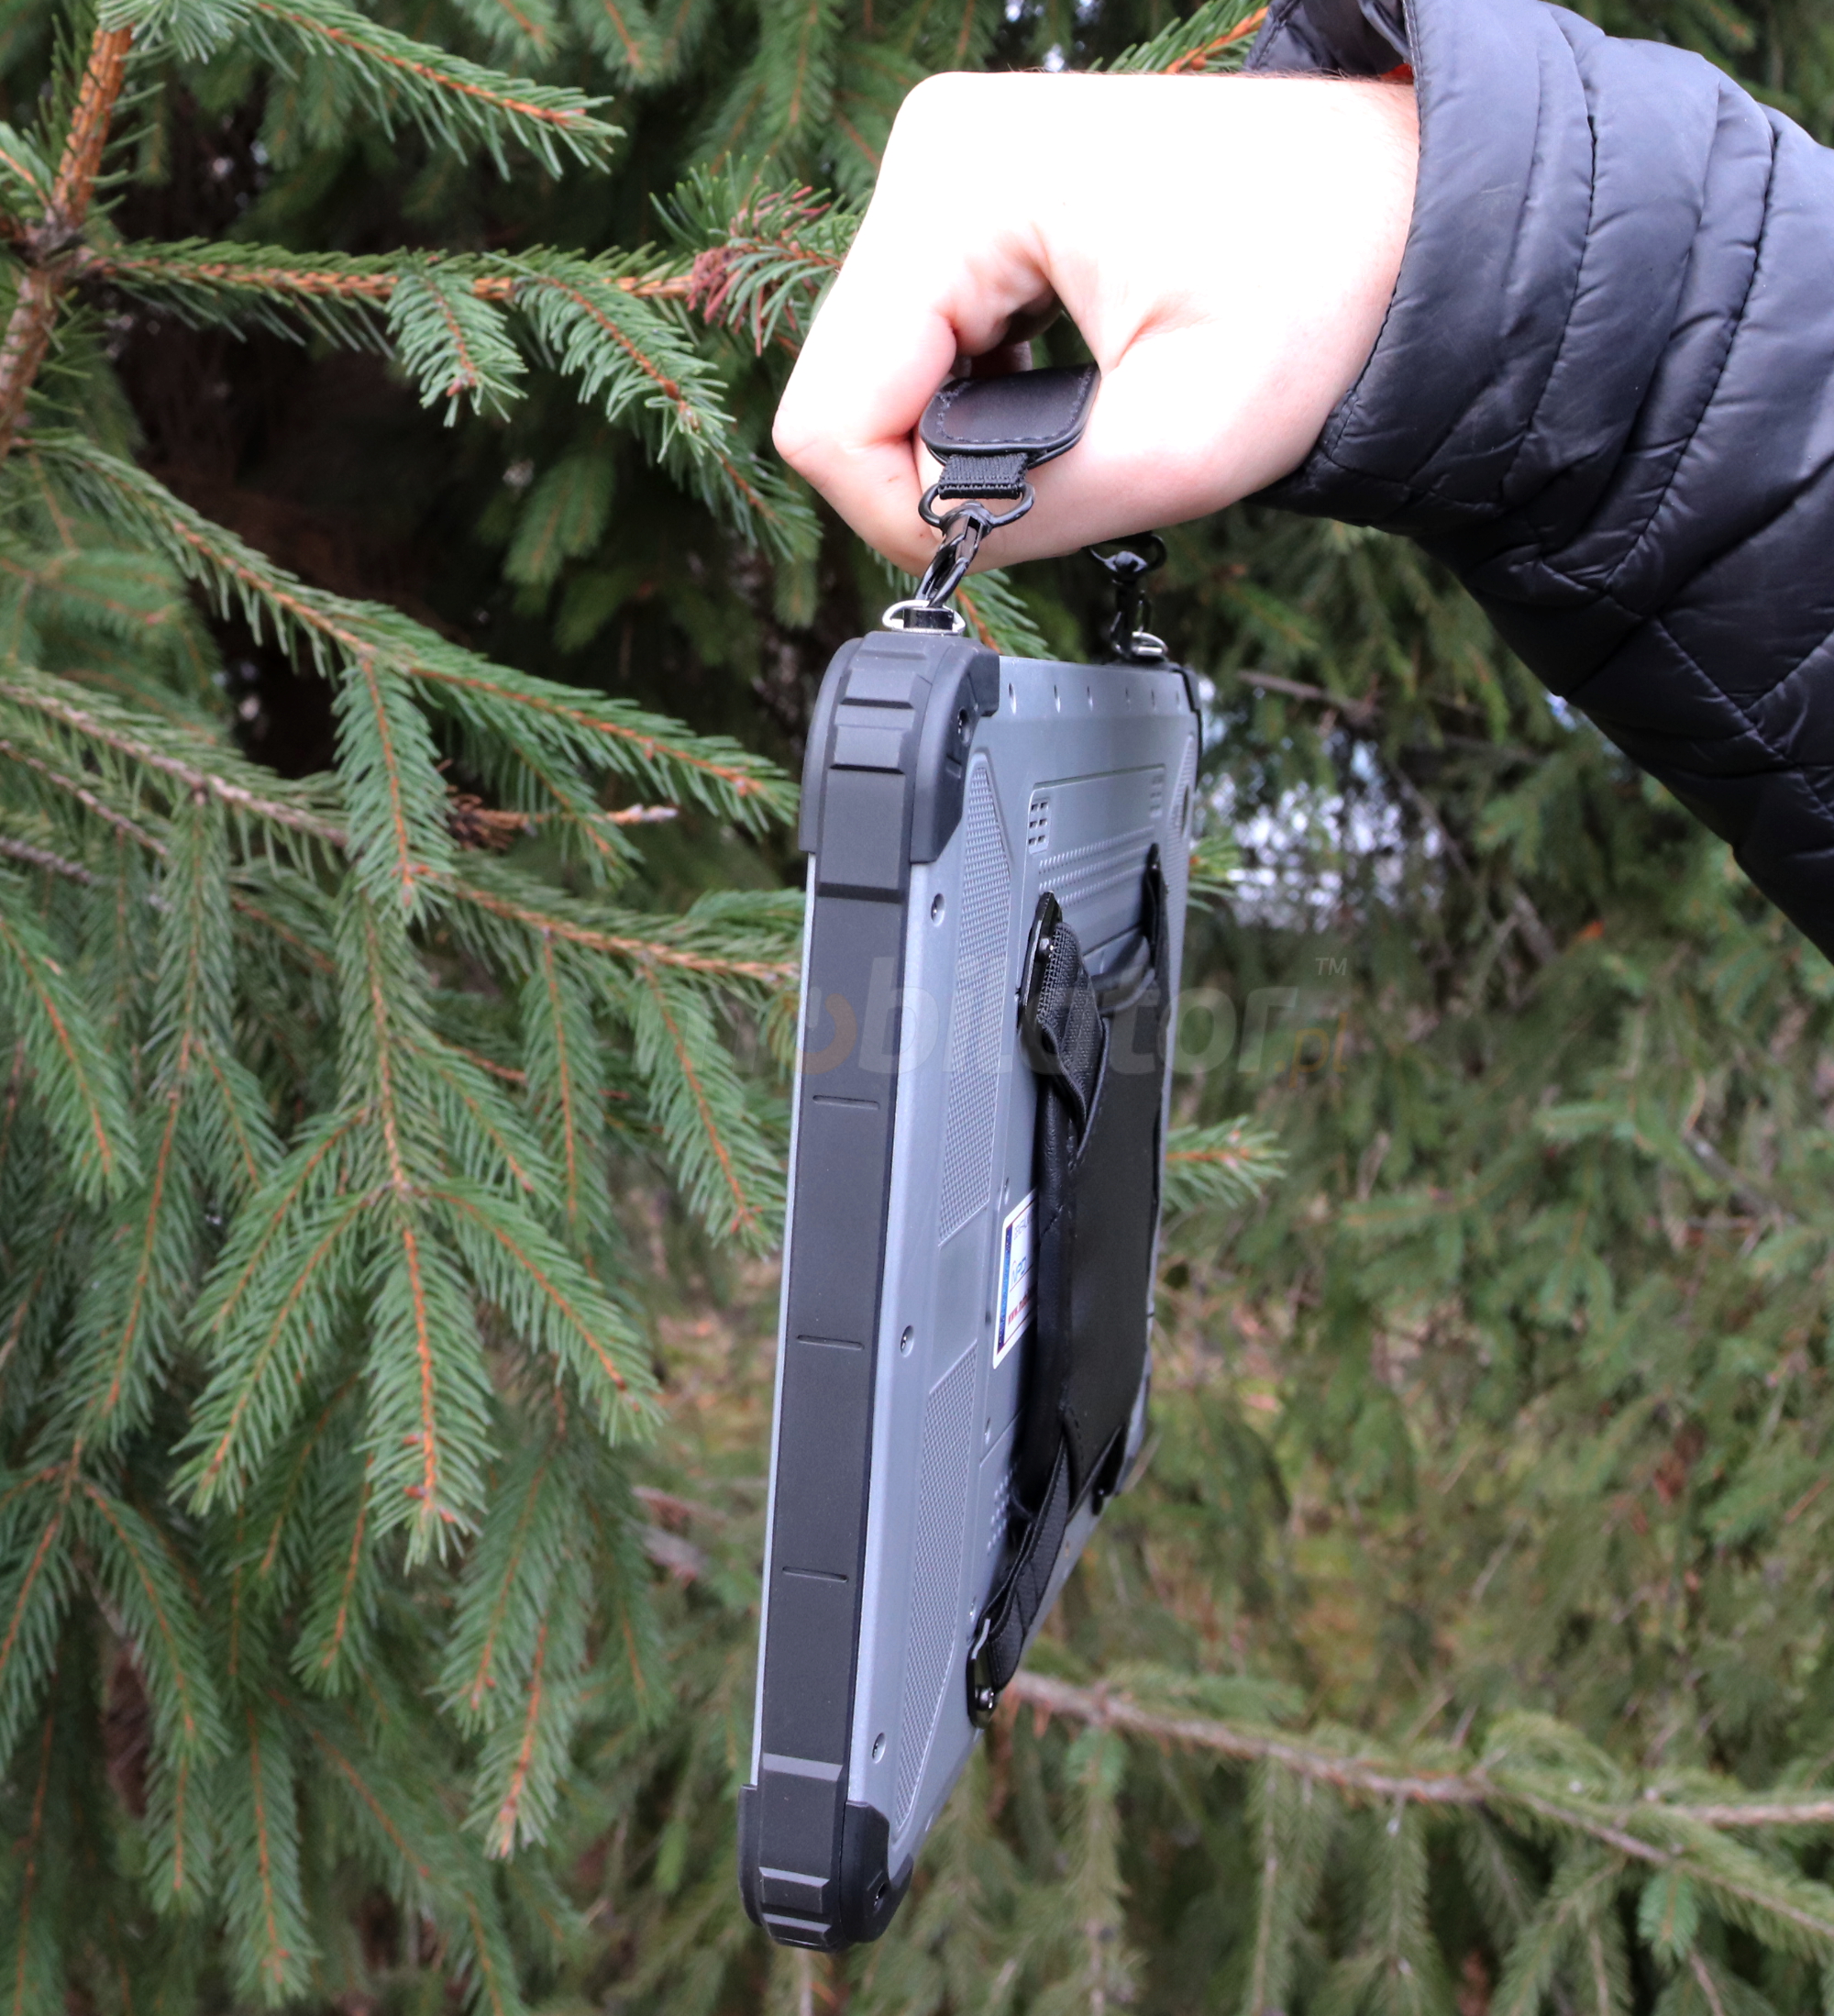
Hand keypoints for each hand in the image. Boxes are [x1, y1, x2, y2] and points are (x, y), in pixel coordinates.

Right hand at [772, 71, 1418, 576]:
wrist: (1420, 216)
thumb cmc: (1333, 293)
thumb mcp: (1179, 445)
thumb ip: (1025, 510)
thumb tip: (932, 536)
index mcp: (958, 184)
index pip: (830, 415)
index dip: (903, 513)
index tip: (1010, 533)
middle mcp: (933, 155)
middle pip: (845, 394)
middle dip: (945, 469)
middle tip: (1080, 471)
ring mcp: (952, 173)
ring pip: (879, 378)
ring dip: (970, 437)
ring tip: (1092, 420)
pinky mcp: (978, 205)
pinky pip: (922, 345)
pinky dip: (986, 399)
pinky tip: (1073, 388)